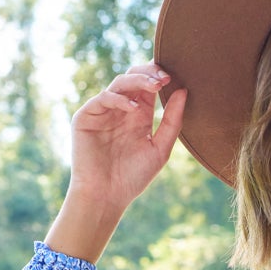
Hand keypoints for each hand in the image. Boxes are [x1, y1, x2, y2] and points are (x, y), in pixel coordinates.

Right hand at [67, 61, 186, 210]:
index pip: (148, 86)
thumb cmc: (133, 177)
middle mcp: (120, 109)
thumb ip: (172, 121)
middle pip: (133, 78)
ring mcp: (103, 111)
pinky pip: (103, 99)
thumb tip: (184, 91)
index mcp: (138, 114)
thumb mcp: (160, 148)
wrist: (106, 197)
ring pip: (119, 84)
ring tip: (155, 85)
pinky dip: (119, 100)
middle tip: (166, 76)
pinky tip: (134, 109)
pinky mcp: (86, 117)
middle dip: (150, 73)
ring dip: (138, 81)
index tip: (176, 75)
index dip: (160, 76)